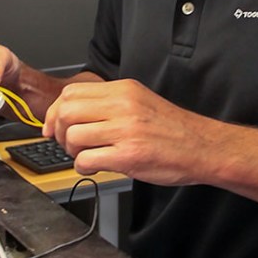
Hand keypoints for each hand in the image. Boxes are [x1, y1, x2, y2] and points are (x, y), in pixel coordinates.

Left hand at [43, 78, 201, 183]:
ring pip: (73, 136)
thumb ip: (109, 104)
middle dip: (60, 131)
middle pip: (67, 112)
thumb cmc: (172, 129)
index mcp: (124, 90)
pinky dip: (83, 167)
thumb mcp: (140, 102)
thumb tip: (71, 114)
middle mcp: (123, 106)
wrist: (203, 147)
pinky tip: (96, 167)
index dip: (56, 111)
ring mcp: (125, 131)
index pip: (72, 92)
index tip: (55, 126)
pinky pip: (86, 160)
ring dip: (72, 151)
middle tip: (69, 144)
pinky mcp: (128, 156)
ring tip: (86, 156)